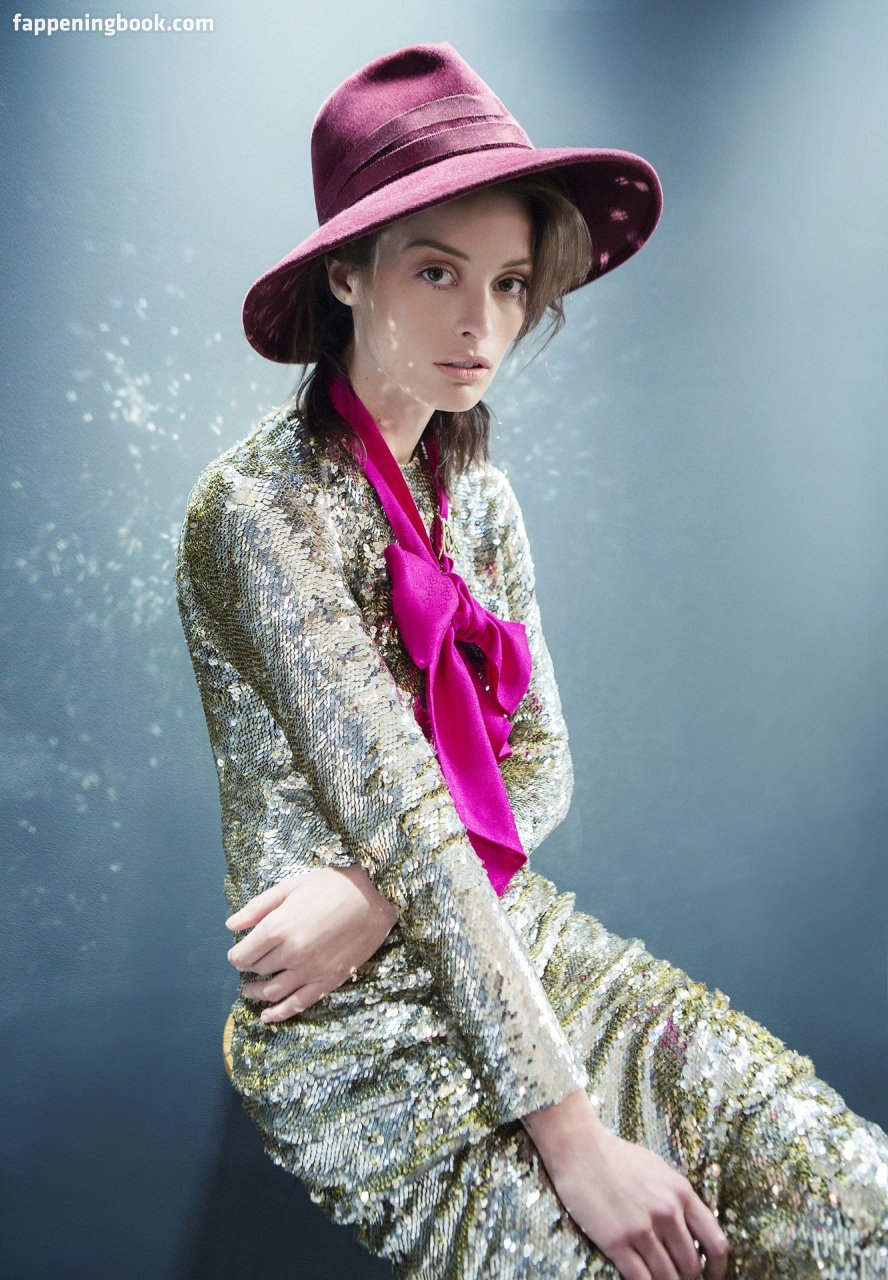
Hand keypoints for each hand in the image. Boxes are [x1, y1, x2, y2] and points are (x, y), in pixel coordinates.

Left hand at [224, 865, 398, 1022]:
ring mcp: (310, 970)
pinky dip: (279, 1013)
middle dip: (249, 968)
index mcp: (277, 927)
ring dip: (256, 993)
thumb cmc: (331, 885)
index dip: (236, 956)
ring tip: (250, 990)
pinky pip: (298, 1004)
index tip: (237, 953)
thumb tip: (230, 925)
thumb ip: (257, 907)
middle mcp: (290, 953)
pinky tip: (267, 1016)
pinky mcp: (328, 980)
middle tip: (249, 963)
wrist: (374, 895)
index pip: (243, 954)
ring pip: (273, 991)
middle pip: (258, 970)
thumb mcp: (290, 887)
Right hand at [523, 1091, 729, 1279]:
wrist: (579, 1147)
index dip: (718, 1269)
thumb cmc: (618, 1157)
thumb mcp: (660, 1170)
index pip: (717, 1243)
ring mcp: (642, 1228)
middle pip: (692, 1266)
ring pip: (668, 1278)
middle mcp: (667, 1212)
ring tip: (656, 1276)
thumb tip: (693, 1230)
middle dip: (685, 1277)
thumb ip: (679, 1199)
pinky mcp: (616, 1241)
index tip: (711, 1277)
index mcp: (681, 1193)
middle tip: (674, 1274)